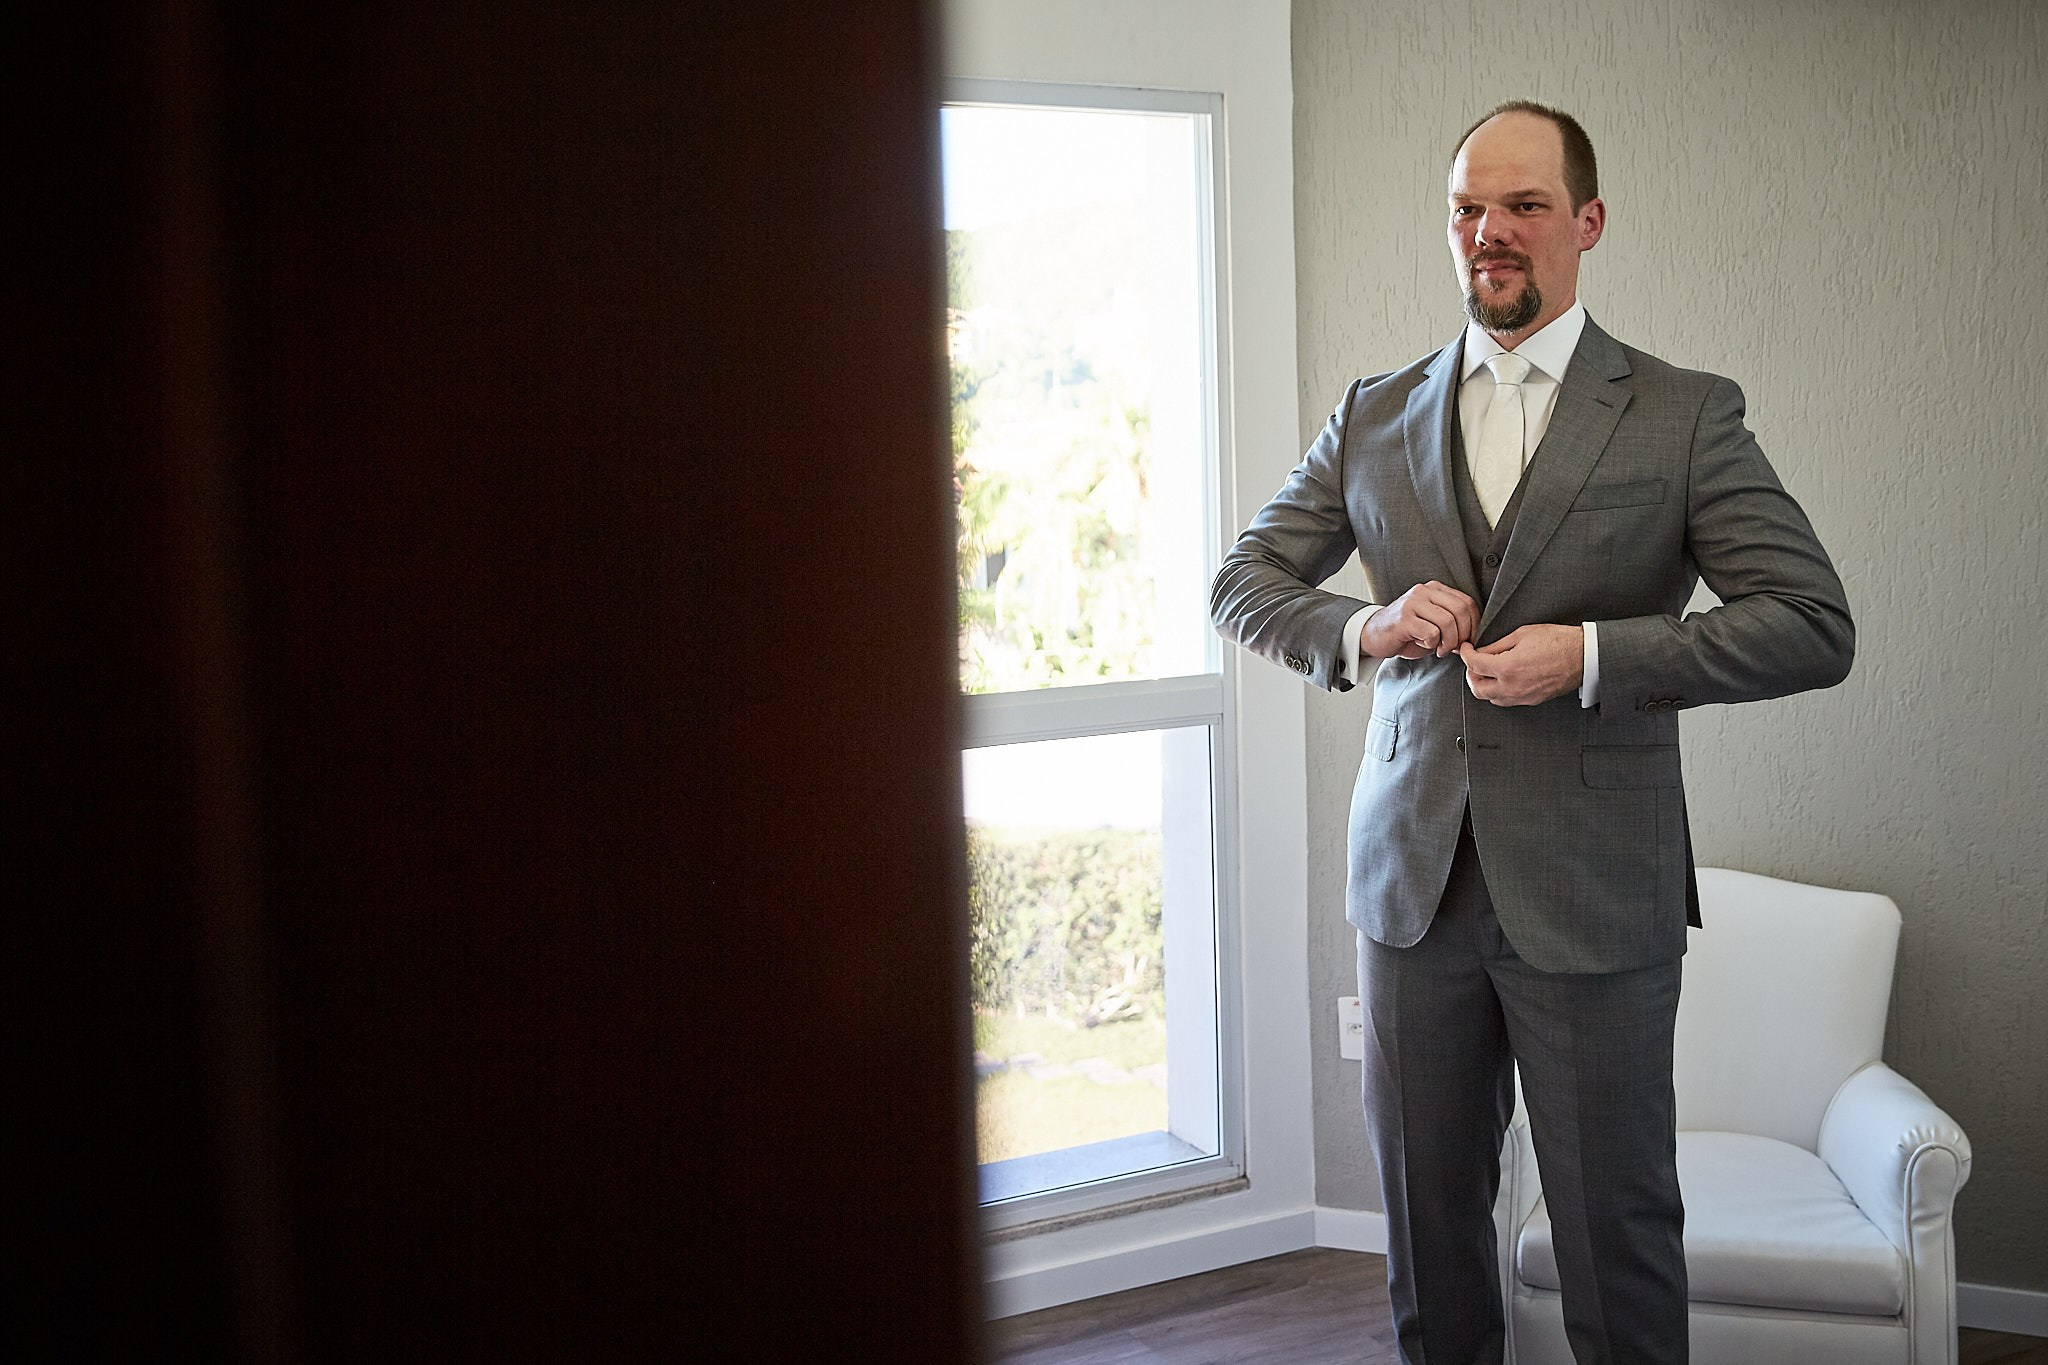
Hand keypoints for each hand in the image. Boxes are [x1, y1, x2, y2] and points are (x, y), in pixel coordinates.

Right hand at [1362, 581, 1480, 659]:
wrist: (1373, 635)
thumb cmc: (1406, 632)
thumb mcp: (1433, 621)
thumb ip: (1452, 621)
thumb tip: (1473, 635)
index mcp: (1434, 589)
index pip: (1467, 602)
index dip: (1473, 625)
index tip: (1467, 640)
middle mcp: (1424, 591)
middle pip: (1461, 610)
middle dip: (1463, 635)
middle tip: (1454, 648)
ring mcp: (1413, 603)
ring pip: (1448, 622)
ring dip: (1448, 642)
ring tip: (1439, 649)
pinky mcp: (1404, 619)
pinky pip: (1431, 633)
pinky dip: (1432, 645)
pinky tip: (1423, 645)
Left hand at [1458, 625, 1584, 705]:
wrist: (1583, 656)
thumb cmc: (1557, 641)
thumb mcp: (1522, 634)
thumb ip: (1497, 645)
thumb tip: (1480, 651)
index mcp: (1508, 668)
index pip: (1473, 664)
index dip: (1465, 653)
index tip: (1466, 648)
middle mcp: (1512, 687)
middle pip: (1477, 688)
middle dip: (1471, 674)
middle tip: (1474, 661)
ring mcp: (1523, 697)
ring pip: (1490, 698)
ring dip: (1484, 685)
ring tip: (1488, 669)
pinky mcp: (1532, 701)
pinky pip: (1507, 700)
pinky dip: (1499, 691)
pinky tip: (1503, 678)